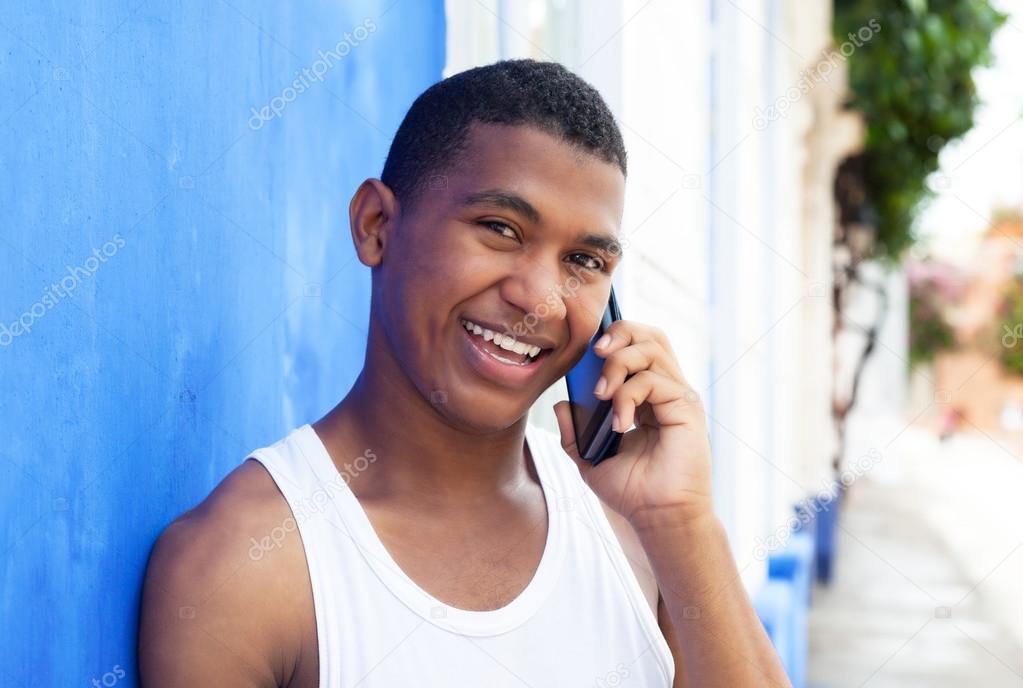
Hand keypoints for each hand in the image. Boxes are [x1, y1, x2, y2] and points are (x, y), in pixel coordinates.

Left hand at [553, 320, 713, 529]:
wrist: (658, 518)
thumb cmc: (632, 491)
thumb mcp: (589, 459)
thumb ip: (573, 433)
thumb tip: (561, 405)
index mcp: (647, 396)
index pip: (635, 346)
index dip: (613, 338)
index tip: (585, 351)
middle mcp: (667, 390)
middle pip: (650, 335)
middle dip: (619, 333)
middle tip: (594, 353)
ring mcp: (679, 396)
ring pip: (651, 349)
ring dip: (618, 364)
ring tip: (600, 394)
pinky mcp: (687, 407)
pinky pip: (653, 380)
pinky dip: (628, 396)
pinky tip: (619, 424)